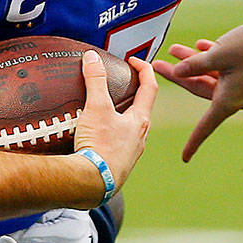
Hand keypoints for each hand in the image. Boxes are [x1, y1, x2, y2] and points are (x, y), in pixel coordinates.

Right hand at [72, 51, 153, 197]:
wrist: (92, 184)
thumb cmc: (100, 147)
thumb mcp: (96, 108)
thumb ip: (95, 81)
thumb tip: (92, 58)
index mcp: (140, 121)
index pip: (150, 87)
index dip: (144, 69)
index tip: (132, 60)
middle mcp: (140, 137)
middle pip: (142, 108)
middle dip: (133, 91)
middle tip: (120, 81)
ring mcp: (130, 152)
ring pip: (131, 127)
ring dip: (123, 114)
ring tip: (106, 107)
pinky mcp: (118, 163)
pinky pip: (119, 142)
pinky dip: (112, 132)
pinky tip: (97, 134)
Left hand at [153, 23, 242, 160]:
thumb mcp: (219, 55)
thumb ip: (194, 65)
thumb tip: (178, 72)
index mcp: (229, 100)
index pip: (206, 126)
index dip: (193, 142)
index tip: (184, 157)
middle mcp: (237, 95)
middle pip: (200, 89)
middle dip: (179, 76)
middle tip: (159, 64)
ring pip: (211, 75)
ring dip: (194, 62)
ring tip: (175, 48)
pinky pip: (226, 67)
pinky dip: (212, 57)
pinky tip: (201, 44)